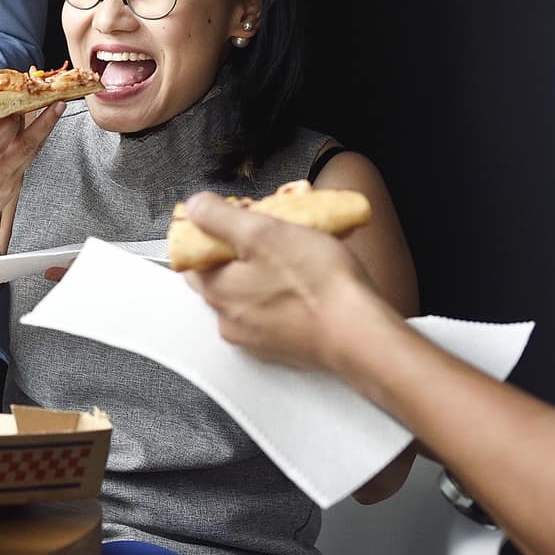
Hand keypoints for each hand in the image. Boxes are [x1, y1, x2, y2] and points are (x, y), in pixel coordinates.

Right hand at [0, 100, 64, 258]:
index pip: (4, 132)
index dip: (13, 113)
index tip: (19, 98)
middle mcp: (0, 171)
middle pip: (28, 142)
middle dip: (46, 121)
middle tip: (58, 102)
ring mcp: (10, 181)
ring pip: (33, 152)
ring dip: (46, 131)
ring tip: (56, 111)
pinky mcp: (15, 187)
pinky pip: (28, 162)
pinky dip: (35, 145)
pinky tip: (39, 133)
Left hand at [177, 193, 391, 373]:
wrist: (361, 336)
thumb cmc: (315, 283)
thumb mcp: (263, 232)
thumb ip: (220, 218)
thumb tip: (193, 207)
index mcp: (216, 292)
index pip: (192, 257)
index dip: (210, 231)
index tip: (238, 217)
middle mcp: (228, 321)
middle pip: (222, 274)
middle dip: (240, 249)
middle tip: (271, 230)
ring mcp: (256, 339)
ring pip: (249, 293)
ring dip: (264, 271)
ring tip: (295, 250)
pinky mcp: (284, 347)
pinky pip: (273, 312)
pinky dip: (282, 294)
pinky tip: (307, 280)